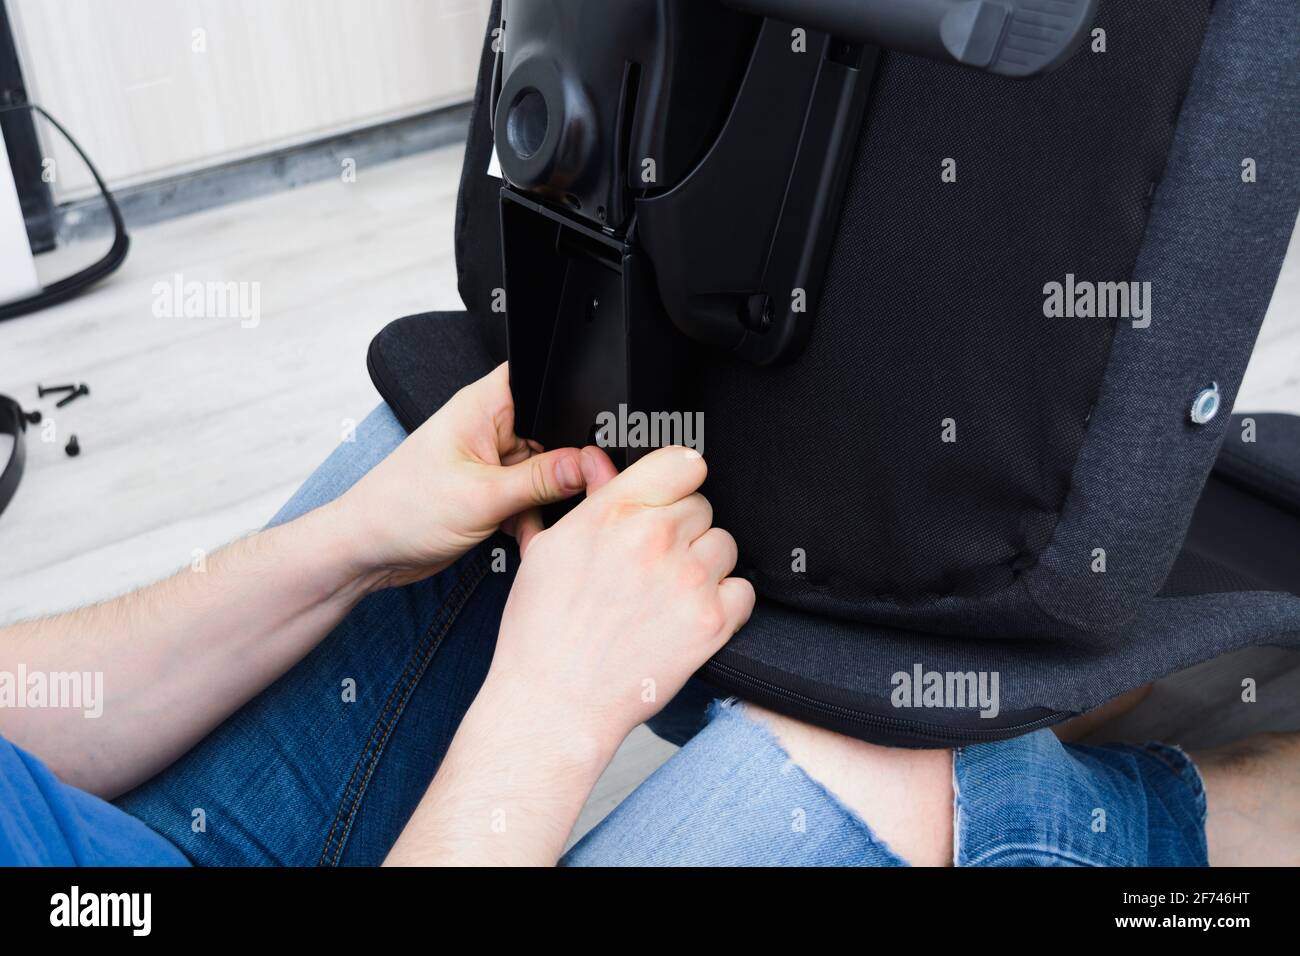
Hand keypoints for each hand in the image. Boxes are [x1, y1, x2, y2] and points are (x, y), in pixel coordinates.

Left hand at [335, 364, 588, 588]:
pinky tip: (524, 538)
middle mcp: (488, 428)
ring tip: (536, 522)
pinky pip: (529, 498)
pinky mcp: (489, 491)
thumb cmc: (402, 510)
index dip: (572, 400)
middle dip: (564, 464)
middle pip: (552, 432)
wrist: (368, 552)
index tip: (594, 435)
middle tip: (571, 491)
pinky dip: (531, 519)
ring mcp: (489, 461)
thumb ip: (542, 479)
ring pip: (544, 472)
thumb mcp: (484, 495)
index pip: (541, 380)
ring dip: (546, 501)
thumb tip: (587, 464)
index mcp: (483, 407)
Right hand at [485, 444, 756, 759]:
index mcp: (612, 513)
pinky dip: (723, 604)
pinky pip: (742, 591)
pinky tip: (686, 618)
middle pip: (701, 506)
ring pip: (724, 545)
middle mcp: (653, 538)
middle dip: (682, 531)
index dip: (677, 480)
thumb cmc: (542, 631)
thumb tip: (600, 461)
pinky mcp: (712, 621)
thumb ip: (588, 498)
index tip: (671, 498)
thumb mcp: (551, 550)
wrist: (555, 702)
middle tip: (651, 565)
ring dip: (704, 565)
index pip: (681, 462)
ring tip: (667, 594)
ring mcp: (687, 579)